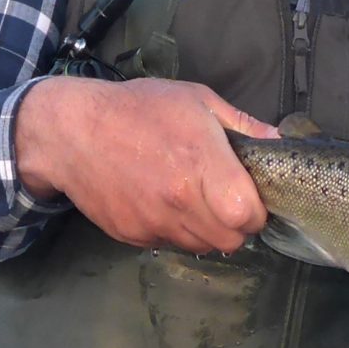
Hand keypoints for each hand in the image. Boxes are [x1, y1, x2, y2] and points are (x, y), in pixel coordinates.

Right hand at [14, 76, 278, 254]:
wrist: (70, 132)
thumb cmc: (138, 108)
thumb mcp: (196, 100)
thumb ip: (241, 125)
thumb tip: (278, 141)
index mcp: (200, 165)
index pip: (248, 216)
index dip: (258, 211)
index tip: (250, 196)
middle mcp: (178, 202)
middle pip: (231, 241)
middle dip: (236, 225)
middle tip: (226, 200)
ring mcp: (154, 223)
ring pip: (202, 247)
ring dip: (207, 231)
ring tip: (193, 199)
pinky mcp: (132, 237)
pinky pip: (170, 245)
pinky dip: (176, 231)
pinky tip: (163, 203)